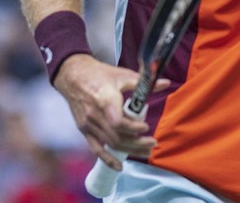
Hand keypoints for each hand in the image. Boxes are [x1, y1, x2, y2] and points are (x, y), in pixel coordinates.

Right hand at [53, 54, 168, 168]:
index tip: (145, 127)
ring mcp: (88, 124)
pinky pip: (95, 148)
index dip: (133, 127)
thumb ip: (143, 82)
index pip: (118, 121)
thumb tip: (165, 83)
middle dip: (137, 142)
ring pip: (110, 143)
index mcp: (105, 99)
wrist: (73, 76)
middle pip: (117, 136)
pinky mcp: (84, 130)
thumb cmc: (99, 74)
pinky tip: (119, 166)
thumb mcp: (122, 75)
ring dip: (129, 149)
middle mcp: (95, 115)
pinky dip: (107, 159)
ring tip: (146, 151)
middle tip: (153, 143)